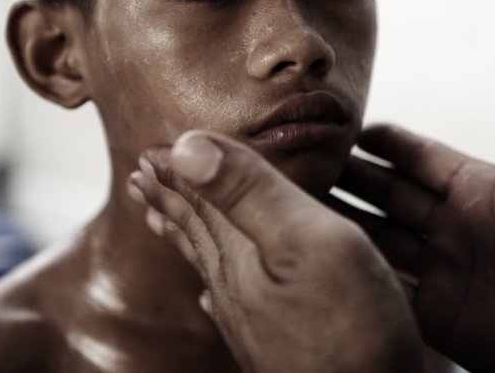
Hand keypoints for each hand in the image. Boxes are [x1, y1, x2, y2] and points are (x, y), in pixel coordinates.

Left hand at [130, 131, 424, 372]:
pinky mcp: (274, 348)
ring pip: (208, 266)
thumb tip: (185, 146)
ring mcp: (253, 324)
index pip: (199, 201)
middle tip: (142, 177)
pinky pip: (228, 303)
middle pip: (195, 233)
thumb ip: (250, 194)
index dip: (175, 172)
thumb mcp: (306, 242)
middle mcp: (236, 290)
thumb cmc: (352, 330)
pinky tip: (208, 297)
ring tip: (162, 221)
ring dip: (186, 236)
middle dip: (171, 200)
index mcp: (240, 256)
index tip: (148, 150)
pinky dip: (213, 288)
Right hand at [333, 82, 494, 371]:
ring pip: (378, 236)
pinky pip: (386, 285)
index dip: (386, 141)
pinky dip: (356, 269)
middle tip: (306, 158)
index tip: (349, 126)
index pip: (420, 157)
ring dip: (342, 218)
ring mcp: (444, 270)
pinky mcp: (436, 314)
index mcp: (483, 189)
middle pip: (388, 193)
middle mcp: (456, 225)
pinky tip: (322, 251)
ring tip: (299, 198)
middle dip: (350, 176)